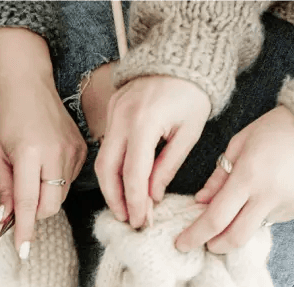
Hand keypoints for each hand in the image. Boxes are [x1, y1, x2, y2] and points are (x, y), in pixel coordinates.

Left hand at [0, 28, 86, 253]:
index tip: (24, 251)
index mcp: (30, 153)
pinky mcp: (82, 150)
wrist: (29, 82)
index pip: (29, 203)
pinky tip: (46, 163)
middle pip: (51, 206)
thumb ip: (3, 190)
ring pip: (60, 196)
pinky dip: (56, 182)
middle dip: (36, 214)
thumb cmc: (7, 117)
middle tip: (21, 203)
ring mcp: (73, 151)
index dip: (26, 230)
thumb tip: (7, 220)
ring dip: (45, 197)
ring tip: (32, 174)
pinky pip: (69, 181)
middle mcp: (55, 153)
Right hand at [96, 75, 210, 228]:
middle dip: (116, 200)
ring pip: (102, 162)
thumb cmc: (192, 94)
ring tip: (126, 208)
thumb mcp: (188, 133)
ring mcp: (112, 114)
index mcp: (144, 122)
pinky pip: (106, 148)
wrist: (181, 57)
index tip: (141, 222)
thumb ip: (168, 167)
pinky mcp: (111, 113)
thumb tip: (152, 197)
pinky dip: (113, 171)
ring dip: (111, 189)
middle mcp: (121, 119)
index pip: (133, 173)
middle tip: (129, 220)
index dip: (135, 202)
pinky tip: (125, 185)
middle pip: (107, 170)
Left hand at [176, 105, 293, 253]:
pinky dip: (258, 216)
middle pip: (234, 238)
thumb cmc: (278, 128)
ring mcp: (286, 205)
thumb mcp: (240, 143)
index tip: (181, 243)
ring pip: (252, 231)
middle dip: (214, 245)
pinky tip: (263, 197)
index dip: (195, 236)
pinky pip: (270, 221)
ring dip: (235, 231)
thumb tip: (200, 202)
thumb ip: (218, 176)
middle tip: (205, 242)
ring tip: (232, 215)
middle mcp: (268, 195)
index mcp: (248, 176)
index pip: (215, 219)